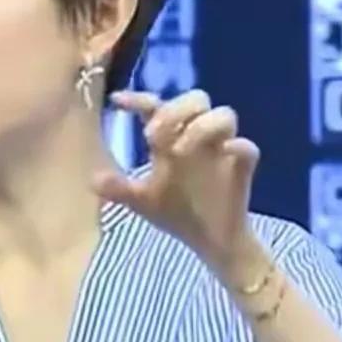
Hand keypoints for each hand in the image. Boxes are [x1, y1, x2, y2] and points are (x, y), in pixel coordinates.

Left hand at [92, 89, 260, 270]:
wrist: (207, 242)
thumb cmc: (175, 213)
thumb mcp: (142, 202)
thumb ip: (120, 189)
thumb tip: (94, 181)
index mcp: (170, 139)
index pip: (156, 107)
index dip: (140, 99)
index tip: (118, 101)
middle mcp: (196, 137)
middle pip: (196, 98)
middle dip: (175, 109)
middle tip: (152, 136)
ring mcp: (221, 150)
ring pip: (225, 115)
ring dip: (201, 126)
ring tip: (177, 151)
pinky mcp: (242, 168)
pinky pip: (247, 148)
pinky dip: (238, 147)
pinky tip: (225, 153)